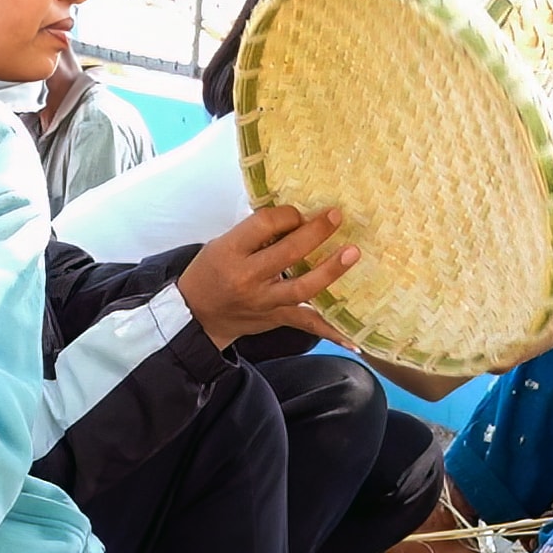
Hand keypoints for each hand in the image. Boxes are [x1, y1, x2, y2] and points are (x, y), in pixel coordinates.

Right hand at [175, 205, 360, 349]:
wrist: (197, 314)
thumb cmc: (211, 272)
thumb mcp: (222, 245)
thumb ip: (255, 234)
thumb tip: (295, 219)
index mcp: (230, 251)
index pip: (263, 224)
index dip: (287, 214)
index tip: (298, 213)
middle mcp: (246, 277)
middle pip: (288, 252)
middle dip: (315, 232)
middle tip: (336, 217)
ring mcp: (263, 301)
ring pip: (301, 287)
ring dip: (330, 270)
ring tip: (352, 253)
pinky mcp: (275, 318)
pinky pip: (306, 324)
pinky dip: (332, 331)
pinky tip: (356, 339)